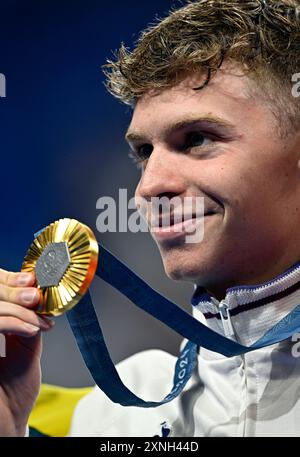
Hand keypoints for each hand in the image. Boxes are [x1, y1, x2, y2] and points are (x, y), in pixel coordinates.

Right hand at [0, 269, 53, 435]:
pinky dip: (14, 323)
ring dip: (21, 311)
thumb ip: (26, 321)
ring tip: (40, 323)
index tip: (34, 285)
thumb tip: (34, 293)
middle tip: (37, 298)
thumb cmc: (14, 390)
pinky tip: (32, 329)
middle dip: (16, 293)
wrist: (8, 423)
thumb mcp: (25, 346)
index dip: (9, 283)